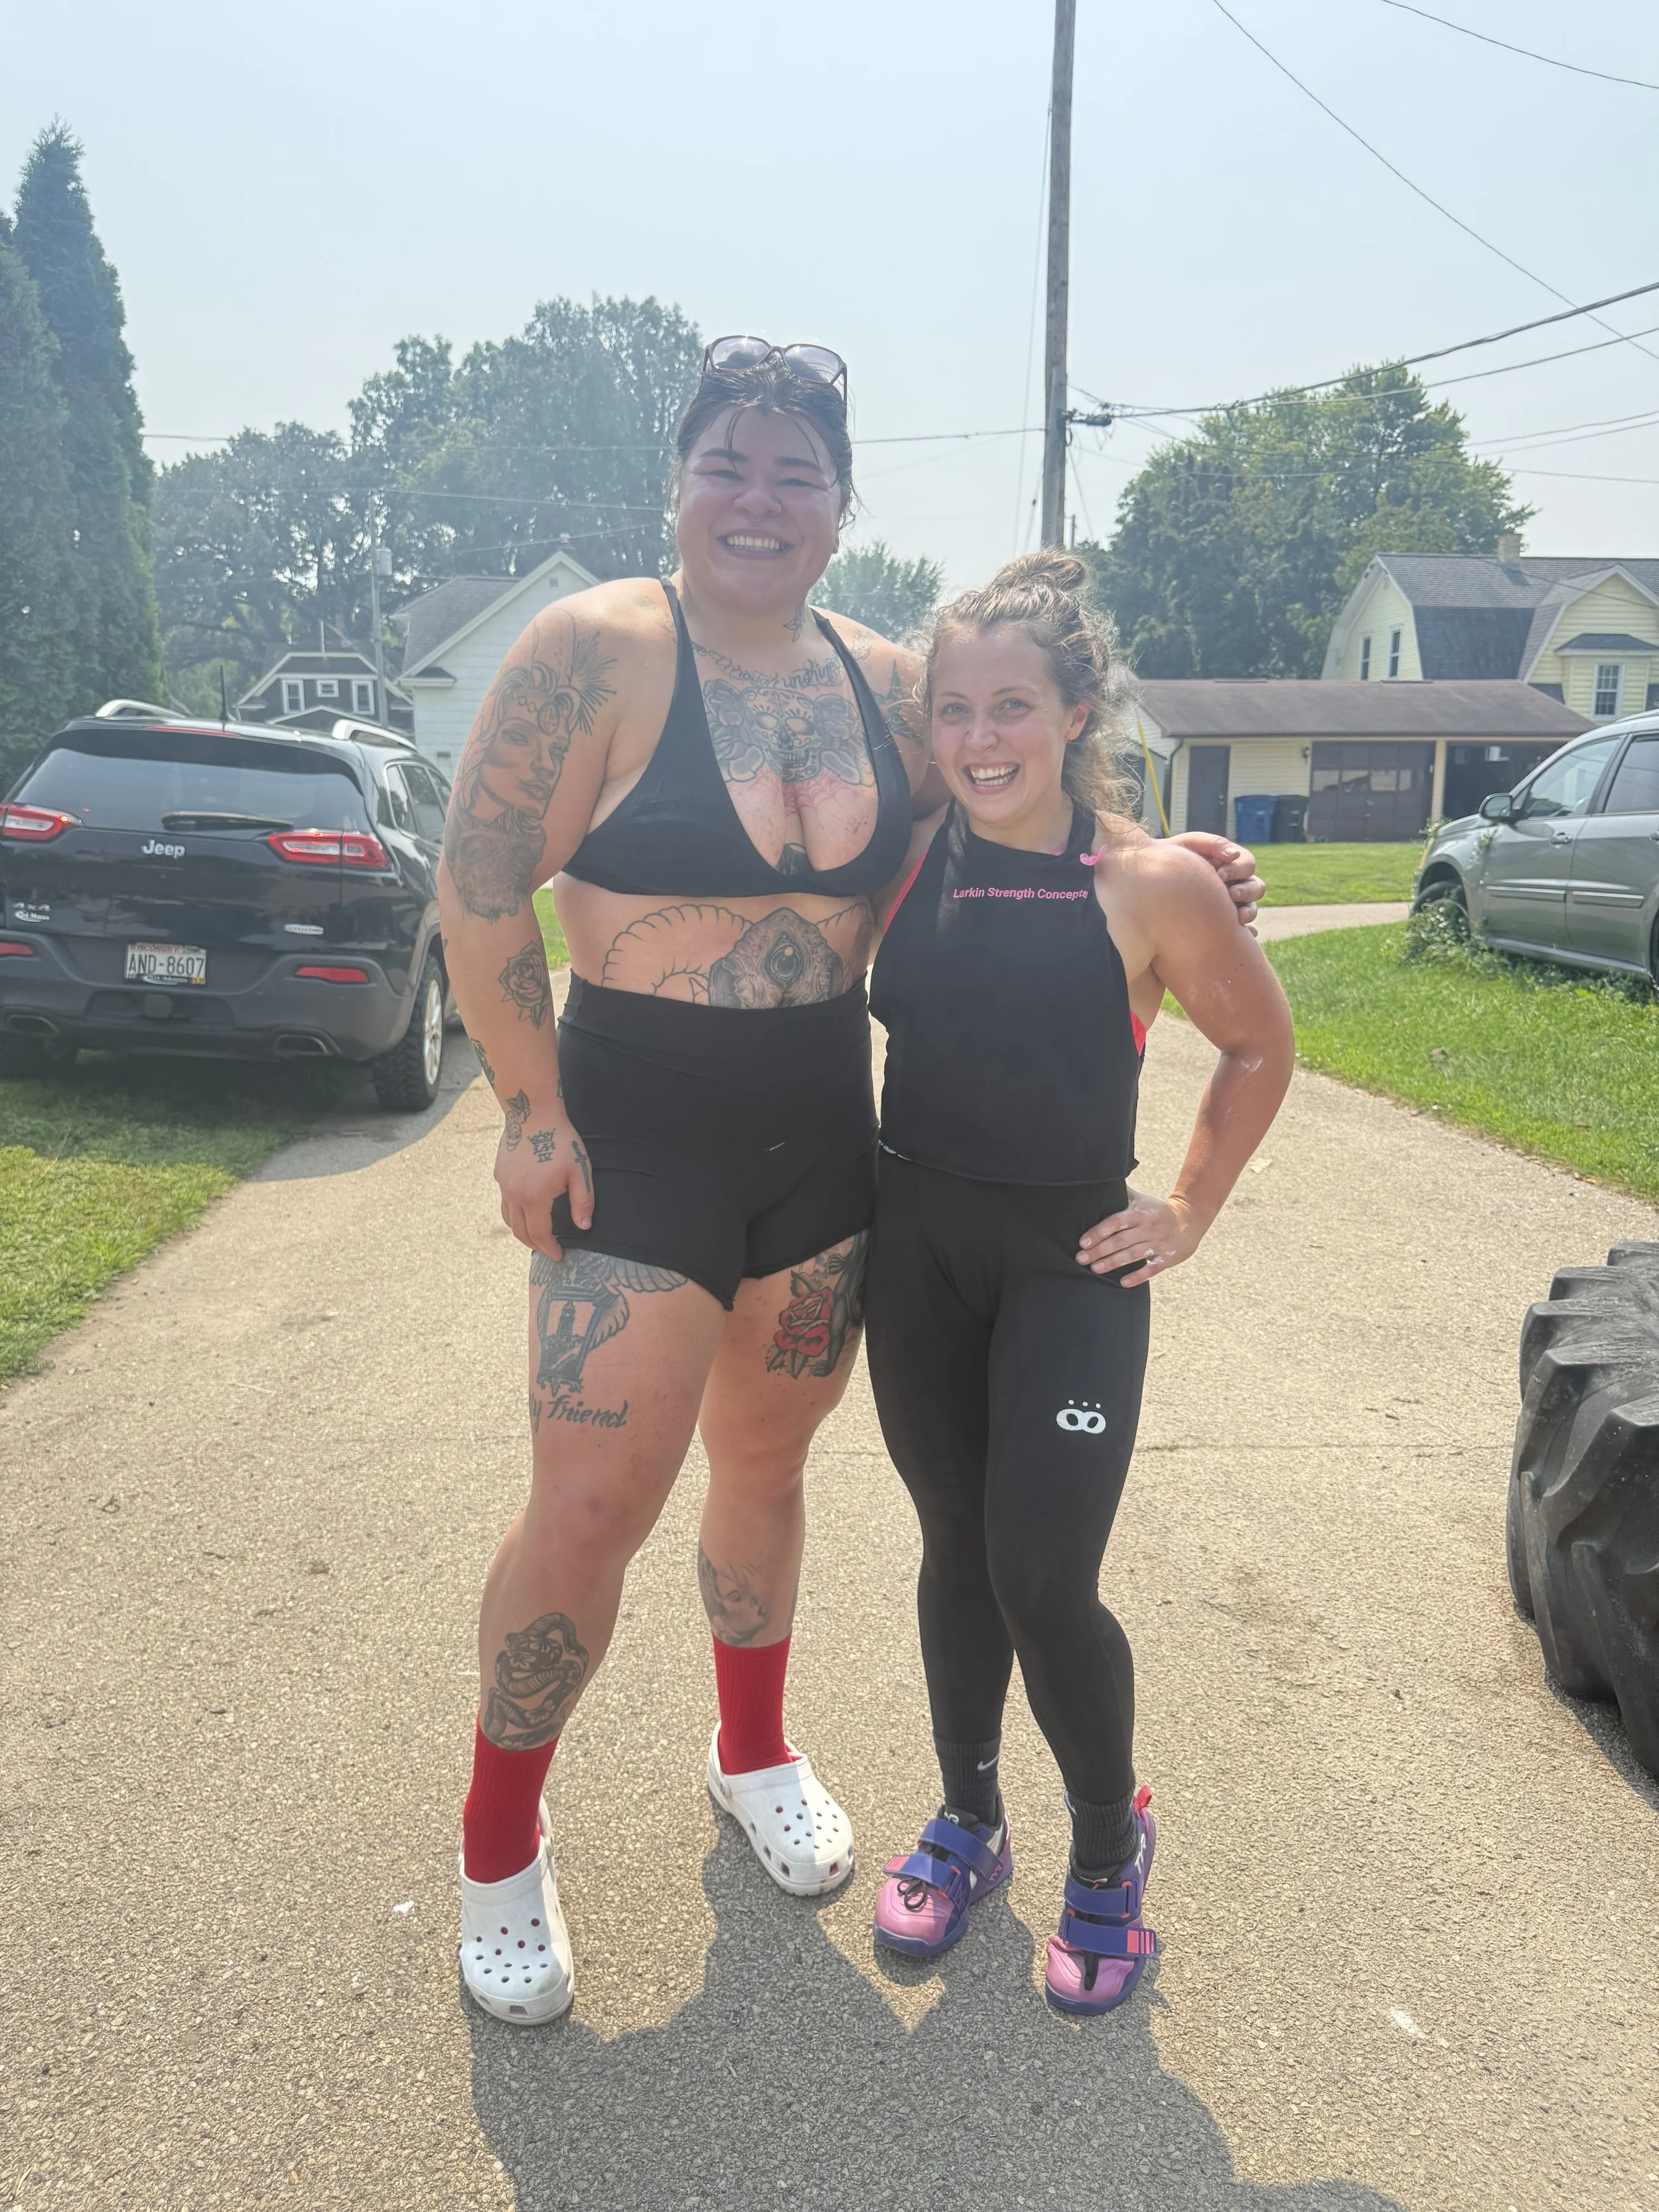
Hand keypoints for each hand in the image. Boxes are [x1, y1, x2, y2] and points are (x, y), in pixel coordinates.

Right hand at [493, 1094, 593, 1258]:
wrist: (532, 1112)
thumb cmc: (559, 1140)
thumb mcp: (579, 1170)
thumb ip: (583, 1201)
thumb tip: (584, 1227)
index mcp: (534, 1197)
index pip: (539, 1234)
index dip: (548, 1248)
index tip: (558, 1256)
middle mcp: (514, 1195)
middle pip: (520, 1232)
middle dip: (534, 1245)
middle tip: (547, 1249)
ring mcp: (503, 1184)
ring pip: (508, 1218)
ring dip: (521, 1231)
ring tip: (535, 1234)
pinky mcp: (499, 1174)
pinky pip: (504, 1201)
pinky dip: (514, 1212)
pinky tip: (526, 1207)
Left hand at [1077, 1188, 1204, 1287]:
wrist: (1190, 1219)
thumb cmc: (1156, 1210)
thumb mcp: (1140, 1199)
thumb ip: (1120, 1194)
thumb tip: (1099, 1181)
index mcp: (1139, 1213)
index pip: (1116, 1222)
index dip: (1099, 1232)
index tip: (1083, 1242)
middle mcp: (1147, 1229)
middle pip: (1121, 1241)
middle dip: (1100, 1251)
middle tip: (1081, 1259)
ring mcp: (1157, 1244)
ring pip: (1133, 1255)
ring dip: (1113, 1263)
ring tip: (1095, 1269)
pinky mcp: (1166, 1258)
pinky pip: (1151, 1269)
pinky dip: (1138, 1276)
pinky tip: (1122, 1283)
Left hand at [1169, 832, 1262, 928]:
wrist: (1151, 879)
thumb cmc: (1173, 858)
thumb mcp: (1190, 845)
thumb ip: (1212, 845)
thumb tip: (1234, 855)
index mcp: (1231, 864)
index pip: (1247, 865)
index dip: (1238, 869)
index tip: (1219, 874)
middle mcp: (1235, 885)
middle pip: (1256, 888)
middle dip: (1246, 890)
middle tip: (1231, 894)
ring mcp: (1232, 906)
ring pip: (1253, 909)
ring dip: (1250, 911)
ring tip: (1238, 917)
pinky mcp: (1225, 925)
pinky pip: (1245, 931)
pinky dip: (1247, 932)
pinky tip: (1241, 934)